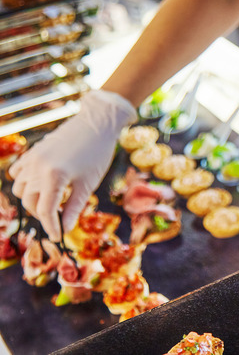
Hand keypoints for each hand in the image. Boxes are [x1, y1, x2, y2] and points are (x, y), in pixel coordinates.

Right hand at [9, 90, 136, 241]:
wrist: (97, 124)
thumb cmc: (97, 154)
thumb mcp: (88, 184)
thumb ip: (74, 208)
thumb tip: (64, 229)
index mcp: (54, 177)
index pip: (45, 211)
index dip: (51, 226)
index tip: (57, 236)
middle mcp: (38, 168)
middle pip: (30, 202)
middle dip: (43, 213)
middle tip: (59, 218)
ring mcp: (32, 158)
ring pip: (21, 188)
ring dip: (32, 199)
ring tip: (52, 202)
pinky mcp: (32, 151)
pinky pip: (18, 172)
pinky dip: (24, 182)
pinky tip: (39, 186)